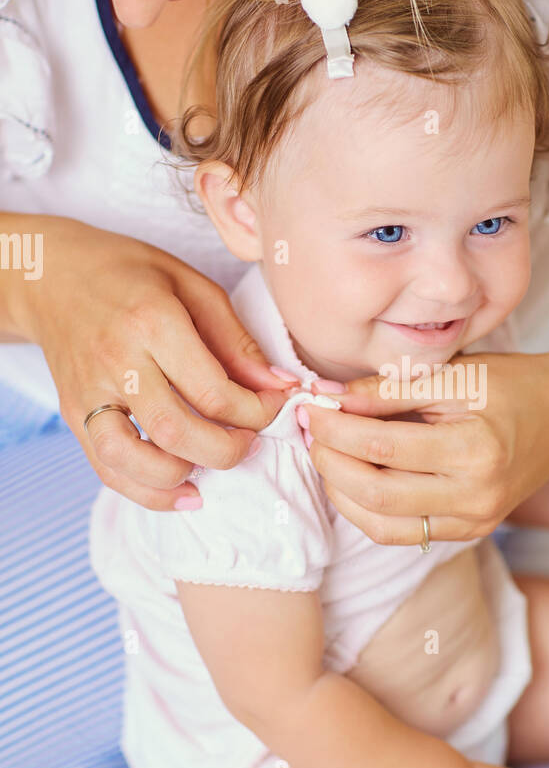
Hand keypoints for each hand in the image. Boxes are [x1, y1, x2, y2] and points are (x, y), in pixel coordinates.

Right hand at [20, 219, 293, 508]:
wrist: (52, 275)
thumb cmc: (131, 274)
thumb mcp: (194, 287)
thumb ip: (237, 341)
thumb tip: (277, 386)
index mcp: (153, 323)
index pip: (214, 392)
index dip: (258, 411)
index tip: (276, 406)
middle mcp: (117, 362)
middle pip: (177, 431)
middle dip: (228, 449)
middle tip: (251, 441)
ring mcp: (90, 392)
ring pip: (134, 459)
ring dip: (184, 476)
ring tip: (214, 465)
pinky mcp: (73, 414)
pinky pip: (106, 468)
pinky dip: (147, 492)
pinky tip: (183, 492)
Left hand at [303, 349, 548, 544]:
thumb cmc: (514, 384)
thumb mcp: (454, 374)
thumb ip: (388, 390)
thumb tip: (329, 399)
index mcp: (475, 451)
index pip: (381, 448)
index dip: (335, 429)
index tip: (312, 408)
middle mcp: (476, 496)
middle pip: (375, 494)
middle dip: (330, 463)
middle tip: (312, 432)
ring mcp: (474, 521)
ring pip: (382, 525)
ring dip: (342, 493)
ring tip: (327, 456)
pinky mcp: (470, 532)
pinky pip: (404, 533)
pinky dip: (368, 510)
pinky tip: (355, 479)